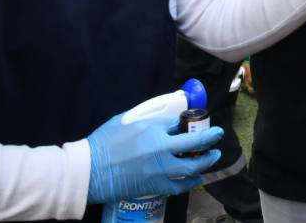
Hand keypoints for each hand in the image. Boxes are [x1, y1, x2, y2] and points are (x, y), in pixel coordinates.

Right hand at [85, 107, 222, 203]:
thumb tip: (161, 118)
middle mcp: (160, 150)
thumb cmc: (102, 144)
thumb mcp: (124, 121)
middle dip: (210, 139)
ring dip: (205, 162)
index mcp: (152, 130)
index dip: (191, 123)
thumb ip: (146, 119)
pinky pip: (180, 186)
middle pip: (194, 144)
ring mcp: (159, 170)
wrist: (88, 171)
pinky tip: (195, 178)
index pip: (180, 124)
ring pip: (192, 168)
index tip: (196, 123)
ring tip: (211, 158)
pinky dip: (190, 182)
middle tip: (217, 136)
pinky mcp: (154, 186)